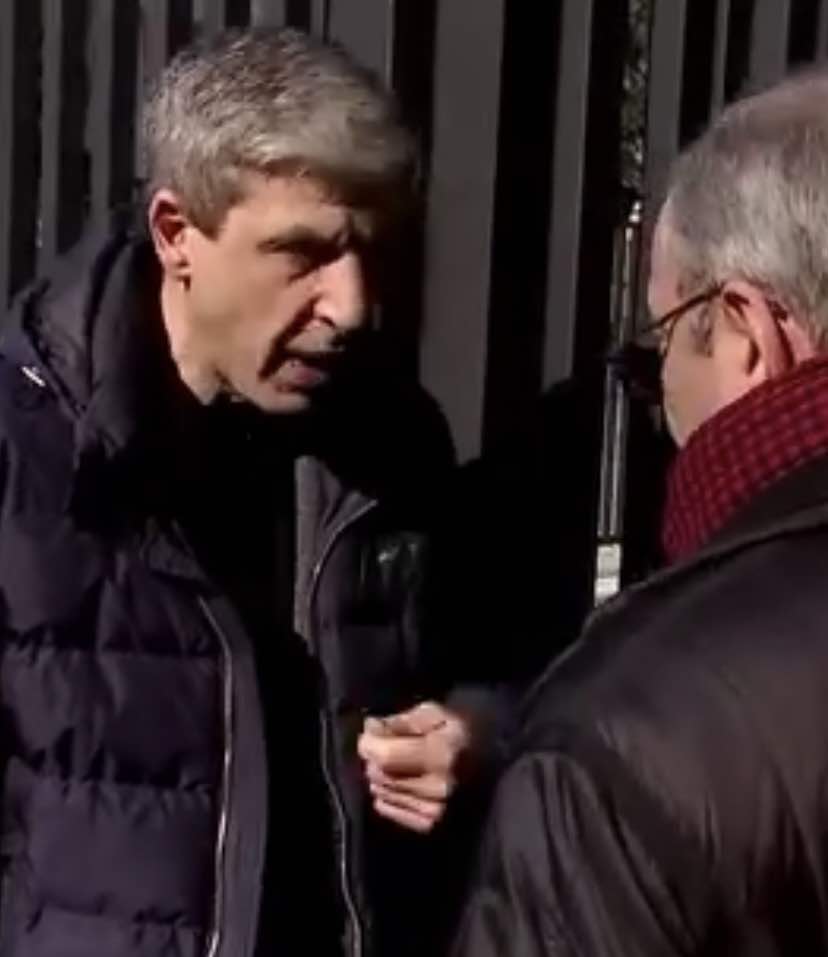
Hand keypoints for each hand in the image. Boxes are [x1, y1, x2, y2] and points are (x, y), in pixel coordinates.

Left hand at [357, 701, 470, 832]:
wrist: (494, 762)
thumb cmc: (462, 730)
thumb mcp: (435, 713)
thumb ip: (401, 721)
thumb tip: (370, 729)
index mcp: (442, 754)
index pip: (385, 755)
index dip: (369, 742)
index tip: (371, 732)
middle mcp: (439, 787)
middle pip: (380, 774)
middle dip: (374, 757)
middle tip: (384, 744)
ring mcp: (435, 810)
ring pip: (381, 792)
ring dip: (381, 775)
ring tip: (396, 762)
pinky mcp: (431, 824)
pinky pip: (388, 809)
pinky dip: (387, 794)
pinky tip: (400, 782)